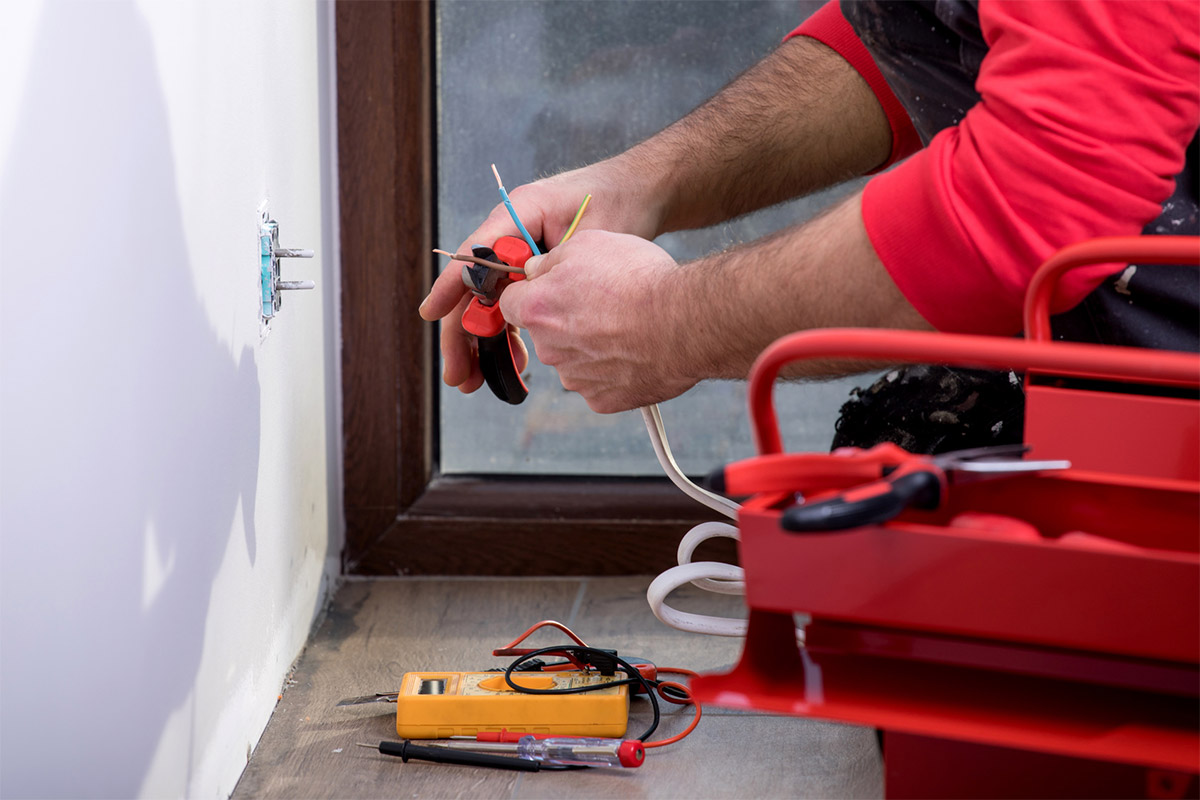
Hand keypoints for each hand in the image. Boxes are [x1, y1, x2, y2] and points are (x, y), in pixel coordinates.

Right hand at [418, 159, 664, 394]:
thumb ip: (554, 262)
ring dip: (484, 341)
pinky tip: (513, 361)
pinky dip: (510, 333)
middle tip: (459, 374)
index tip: (431, 314)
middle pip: (475, 286)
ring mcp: (521, 254)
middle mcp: (511, 233)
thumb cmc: (618, 203)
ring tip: (477, 380)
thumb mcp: (591, 233)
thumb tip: (517, 296)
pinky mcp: (534, 272)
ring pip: (491, 302)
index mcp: (518, 213)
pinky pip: (513, 306)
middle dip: (463, 333)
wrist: (641, 194)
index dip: (451, 286)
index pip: (474, 253)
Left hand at [498, 230, 696, 412]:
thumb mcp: (588, 243)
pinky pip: (599, 382)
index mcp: (536, 309)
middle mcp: (549, 348)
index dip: (533, 291)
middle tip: (603, 303)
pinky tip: (636, 351)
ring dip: (591, 344)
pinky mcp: (601, 400)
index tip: (553, 287)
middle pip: (545, 332)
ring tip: (628, 327)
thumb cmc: (639, 280)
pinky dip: (613, 369)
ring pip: (573, 358)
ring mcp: (575, 379)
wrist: (685, 323)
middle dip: (566, 319)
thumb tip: (536, 271)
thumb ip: (551, 260)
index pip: (510, 302)